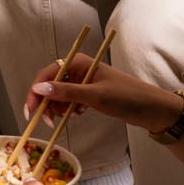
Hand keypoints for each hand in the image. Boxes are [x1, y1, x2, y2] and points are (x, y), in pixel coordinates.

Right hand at [24, 55, 183, 134]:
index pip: (47, 74)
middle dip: (46, 103)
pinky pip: (69, 101)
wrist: (152, 109)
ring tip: (64, 119)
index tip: (31, 111)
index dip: (36, 92)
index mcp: (79, 62)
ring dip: (57, 108)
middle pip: (50, 85)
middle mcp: (79, 69)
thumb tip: (38, 88)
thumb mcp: (94, 96)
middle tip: (48, 122)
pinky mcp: (89, 94)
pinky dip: (68, 110)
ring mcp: (84, 82)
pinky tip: (77, 115)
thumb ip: (65, 92)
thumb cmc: (127, 97)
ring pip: (59, 95)